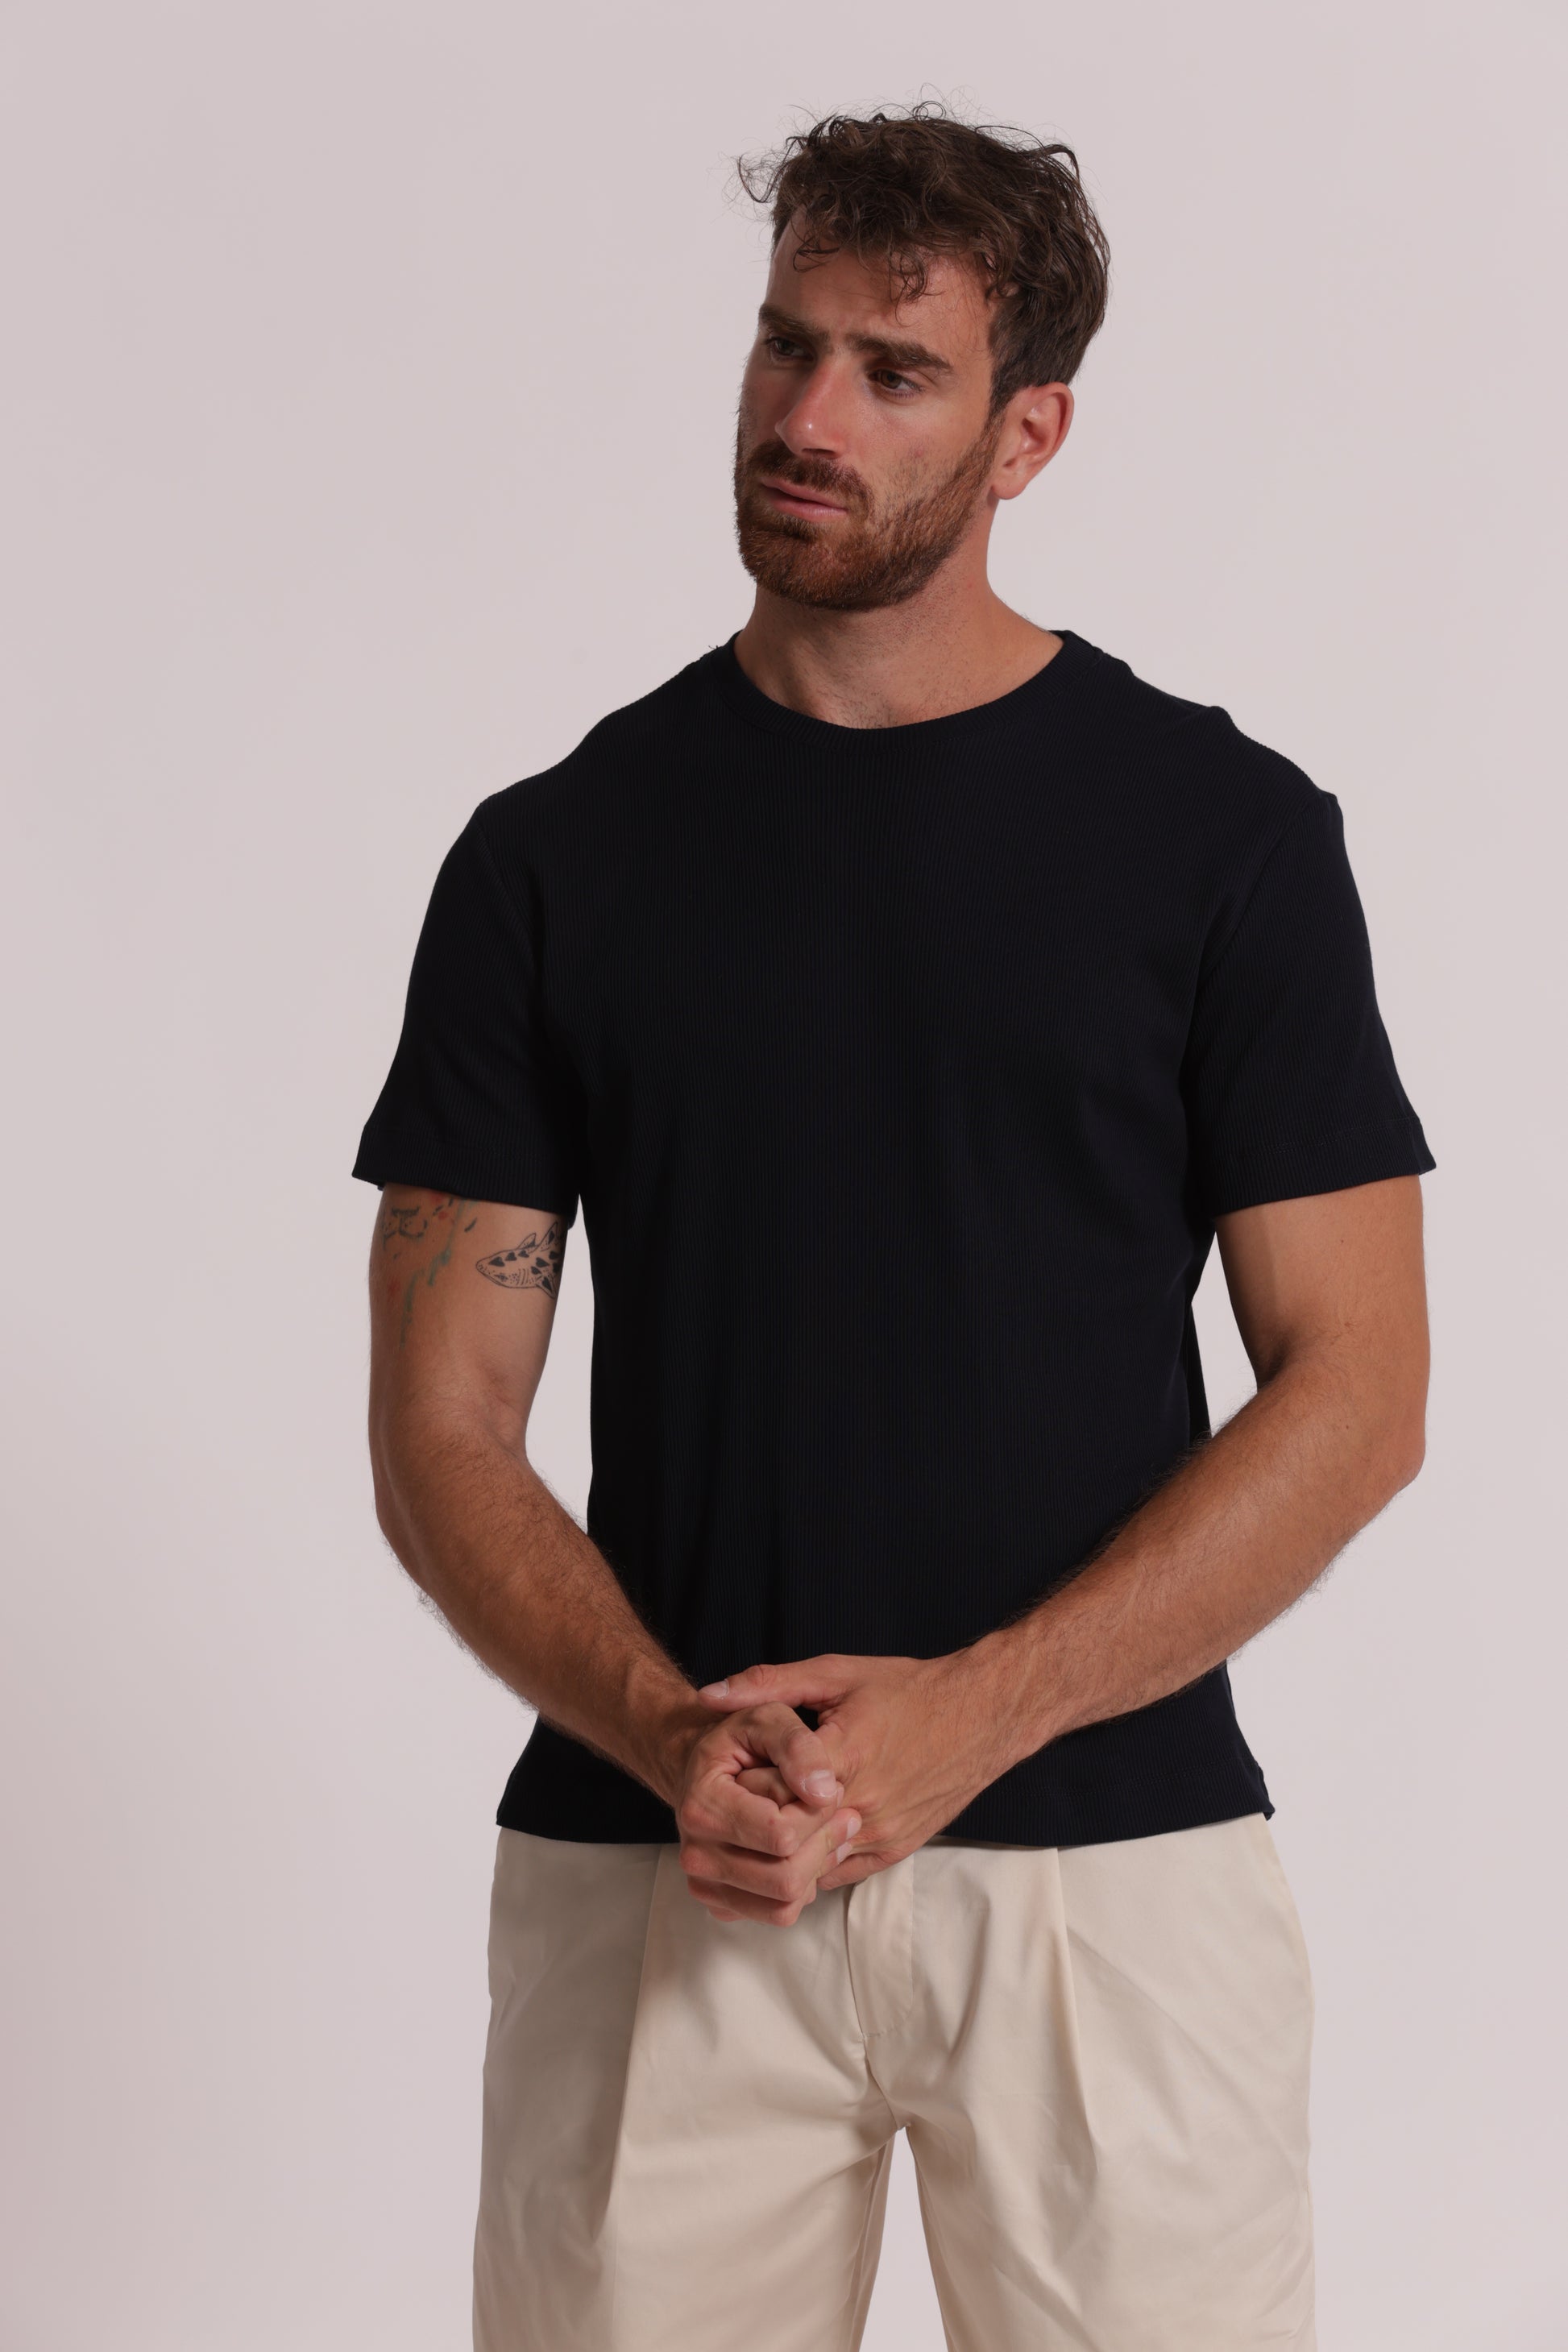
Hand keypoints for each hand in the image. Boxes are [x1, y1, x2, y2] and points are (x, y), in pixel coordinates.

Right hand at [659, 1699, 861, 1927]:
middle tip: (844, 1813)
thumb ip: (798, 1746)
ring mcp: (706, 1884)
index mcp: (702, 1807)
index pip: (780, 1836)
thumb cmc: (743, 1742)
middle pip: (785, 1879)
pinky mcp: (722, 1903)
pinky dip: (803, 1888)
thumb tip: (825, 1791)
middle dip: (824, 1845)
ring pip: (785, 1905)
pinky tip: (808, 1851)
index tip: (833, 1789)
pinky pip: (778, 1913)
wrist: (711, 1770)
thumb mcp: (769, 1719)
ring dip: (818, 1869)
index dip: (819, 1815)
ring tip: (830, 1831)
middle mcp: (696, 1854)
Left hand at [699, 1652, 1019, 1890]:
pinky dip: (813, 1860)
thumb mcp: (836, 1673)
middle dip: (758, 1822)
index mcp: (845, 1753)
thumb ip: (769, 1683)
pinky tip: (801, 1836)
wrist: (982, 1716)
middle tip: (740, 1804)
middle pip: (787, 1835)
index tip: (733, 1774)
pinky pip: (838, 1872)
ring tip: (767, 1820)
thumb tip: (708, 1694)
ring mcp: (881, 1831)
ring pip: (810, 1863)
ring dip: (785, 1846)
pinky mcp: (895, 1850)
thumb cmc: (907, 1690)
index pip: (773, 1792)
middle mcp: (864, 1801)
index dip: (744, 1787)